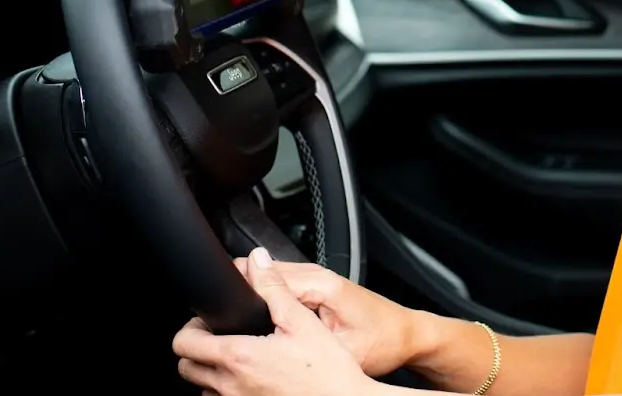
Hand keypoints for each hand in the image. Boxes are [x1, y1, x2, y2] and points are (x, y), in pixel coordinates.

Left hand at [173, 247, 375, 395]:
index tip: (209, 321)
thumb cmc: (327, 370)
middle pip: (186, 367)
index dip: (192, 327)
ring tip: (239, 359)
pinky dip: (226, 391)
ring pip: (201, 388)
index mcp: (239, 356)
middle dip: (198, 349)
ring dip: (211, 373)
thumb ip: (274, 288)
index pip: (184, 343)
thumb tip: (257, 261)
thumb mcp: (302, 321)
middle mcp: (229, 385)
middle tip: (221, 337)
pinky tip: (251, 379)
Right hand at [231, 255, 419, 377]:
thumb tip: (270, 346)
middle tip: (214, 318)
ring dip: (250, 291)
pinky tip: (254, 313)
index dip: (237, 293)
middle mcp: (317, 276)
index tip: (214, 310)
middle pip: (262, 272)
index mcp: (321, 285)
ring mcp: (317, 279)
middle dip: (239, 290)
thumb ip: (306, 339)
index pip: (266, 277)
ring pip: (270, 276)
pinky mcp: (317, 288)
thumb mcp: (342, 348)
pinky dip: (264, 295)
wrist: (407, 335)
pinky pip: (281, 284)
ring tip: (228, 316)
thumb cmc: (383, 342)